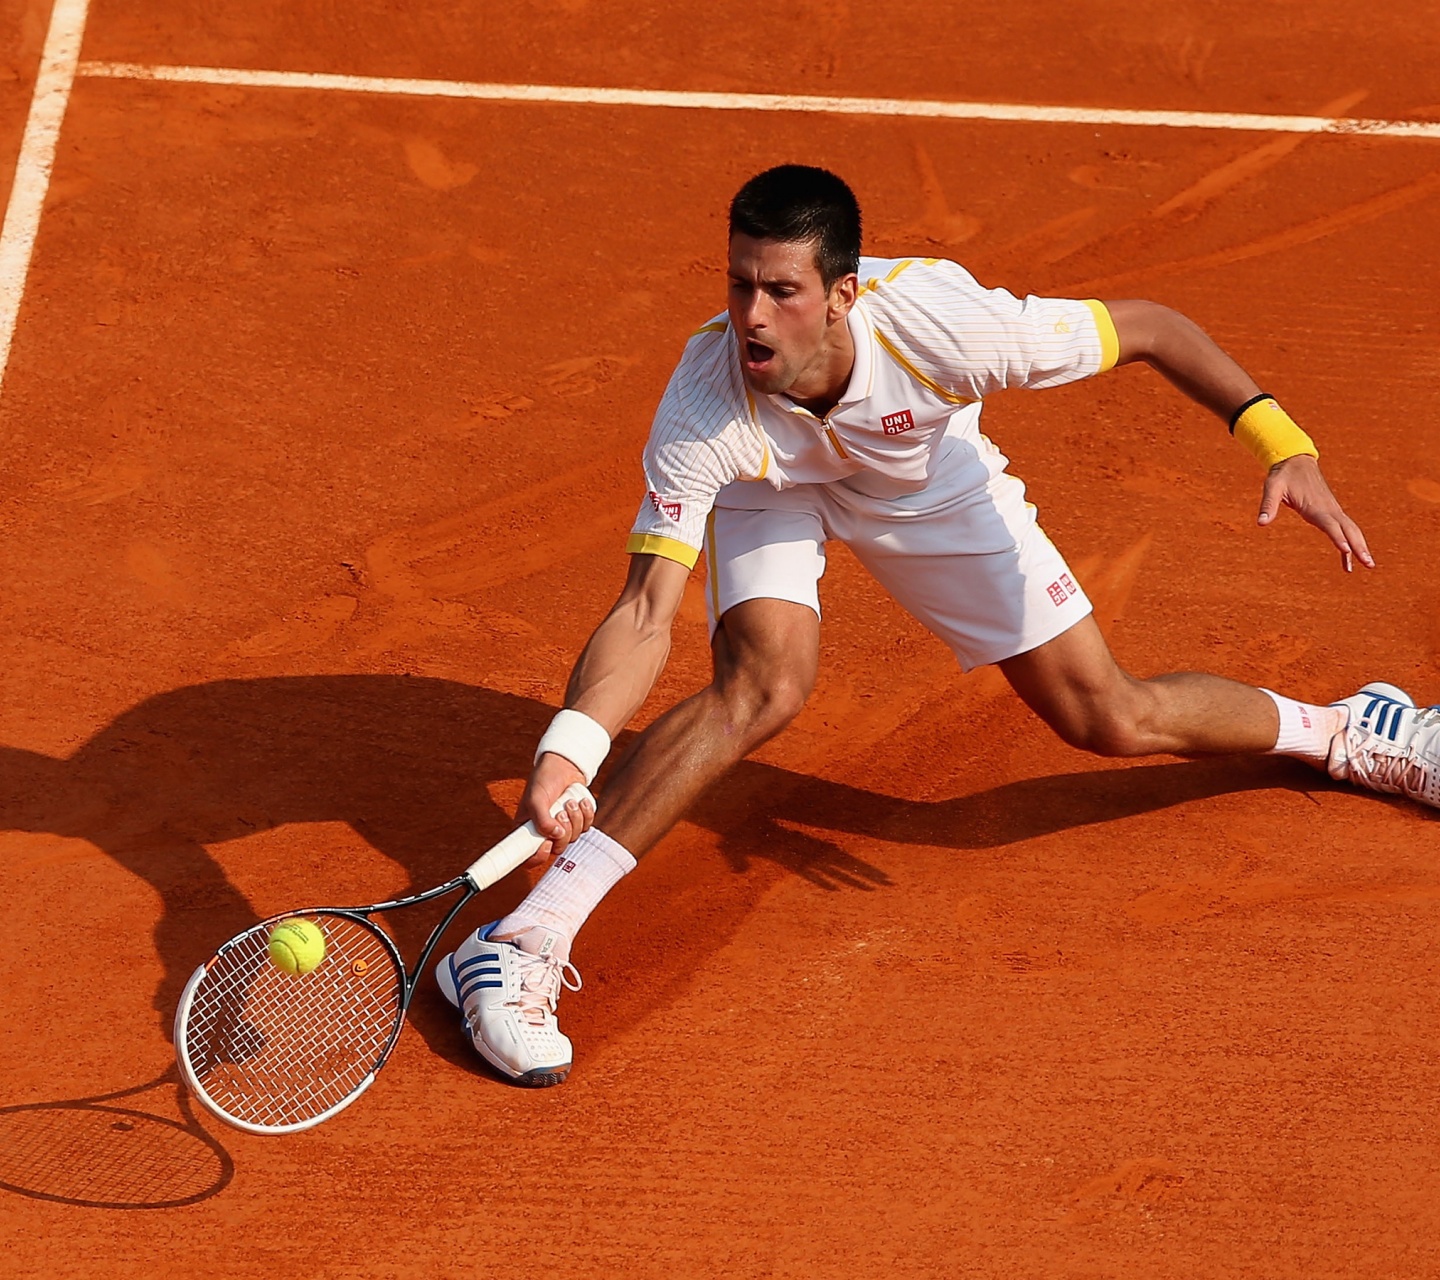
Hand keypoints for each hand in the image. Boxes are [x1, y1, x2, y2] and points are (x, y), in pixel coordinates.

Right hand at [518, 753, 595, 863]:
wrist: (564, 765)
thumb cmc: (544, 780)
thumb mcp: (536, 798)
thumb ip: (542, 819)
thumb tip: (556, 836)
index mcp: (527, 830)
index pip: (529, 857)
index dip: (538, 856)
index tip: (546, 843)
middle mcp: (544, 832)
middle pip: (557, 849)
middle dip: (563, 832)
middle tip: (561, 813)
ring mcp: (561, 828)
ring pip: (573, 839)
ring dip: (575, 819)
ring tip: (569, 802)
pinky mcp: (577, 821)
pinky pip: (586, 828)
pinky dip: (586, 815)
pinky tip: (581, 801)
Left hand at [1257, 454, 1374, 572]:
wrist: (1297, 460)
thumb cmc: (1283, 475)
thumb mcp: (1272, 488)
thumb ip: (1268, 505)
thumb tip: (1261, 523)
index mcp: (1314, 506)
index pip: (1329, 524)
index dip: (1337, 537)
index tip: (1346, 550)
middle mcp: (1328, 509)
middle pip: (1348, 529)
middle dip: (1359, 546)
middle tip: (1368, 564)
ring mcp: (1333, 510)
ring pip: (1351, 530)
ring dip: (1360, 546)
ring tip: (1368, 565)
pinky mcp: (1332, 511)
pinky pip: (1344, 528)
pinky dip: (1350, 542)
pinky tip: (1349, 558)